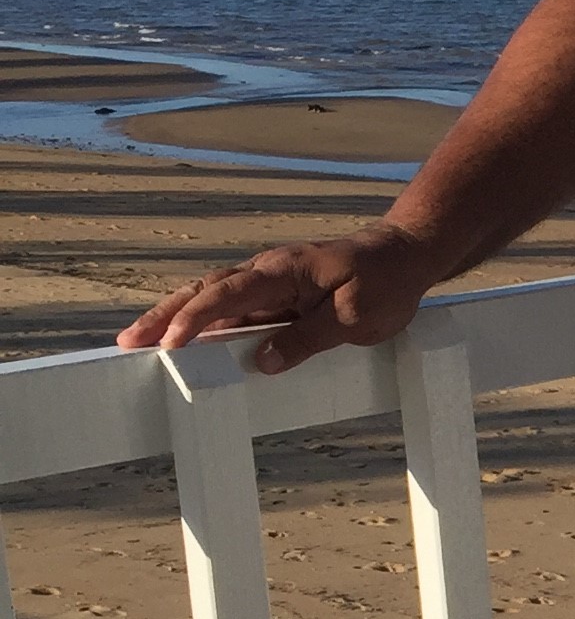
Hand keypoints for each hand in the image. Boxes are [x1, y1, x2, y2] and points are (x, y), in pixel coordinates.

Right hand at [116, 226, 443, 373]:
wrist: (404, 255)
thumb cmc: (384, 284)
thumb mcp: (355, 318)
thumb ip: (309, 338)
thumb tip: (264, 363)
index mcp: (283, 271)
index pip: (229, 293)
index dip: (196, 318)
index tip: (170, 342)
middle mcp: (267, 271)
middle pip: (205, 292)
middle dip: (163, 316)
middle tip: (127, 343)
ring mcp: (268, 282)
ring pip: (212, 299)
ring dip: (173, 317)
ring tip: (138, 342)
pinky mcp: (274, 294)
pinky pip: (231, 307)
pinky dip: (201, 320)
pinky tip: (180, 339)